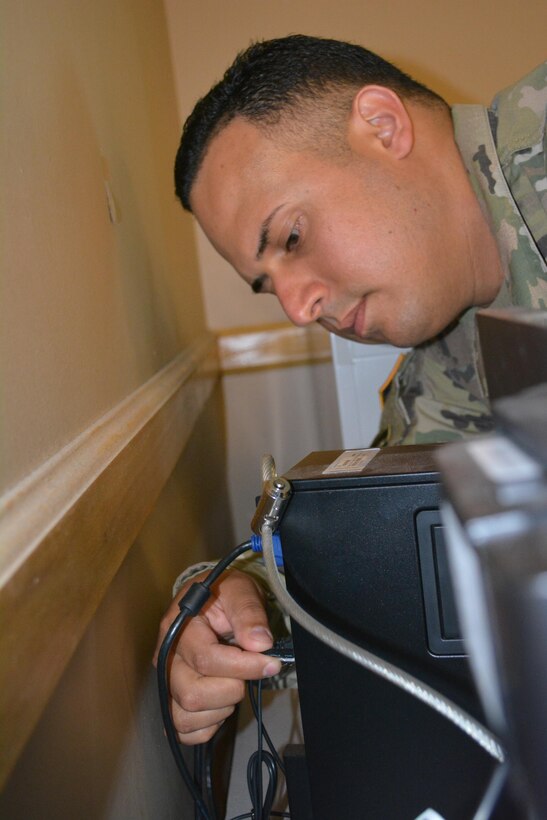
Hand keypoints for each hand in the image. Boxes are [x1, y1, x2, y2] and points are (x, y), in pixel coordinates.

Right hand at [154, 568, 281, 744]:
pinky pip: (184, 731)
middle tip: (247, 671)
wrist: (213, 602)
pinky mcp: (172, 700)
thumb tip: (260, 643)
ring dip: (219, 708)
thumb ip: (249, 613)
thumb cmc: (225, 594)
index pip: (206, 659)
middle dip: (231, 689)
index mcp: (178, 626)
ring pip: (185, 717)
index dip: (243, 666)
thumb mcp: (240, 590)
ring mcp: (167, 681)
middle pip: (192, 694)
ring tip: (233, 684)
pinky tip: (221, 701)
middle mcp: (165, 657)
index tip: (271, 663)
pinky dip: (208, 725)